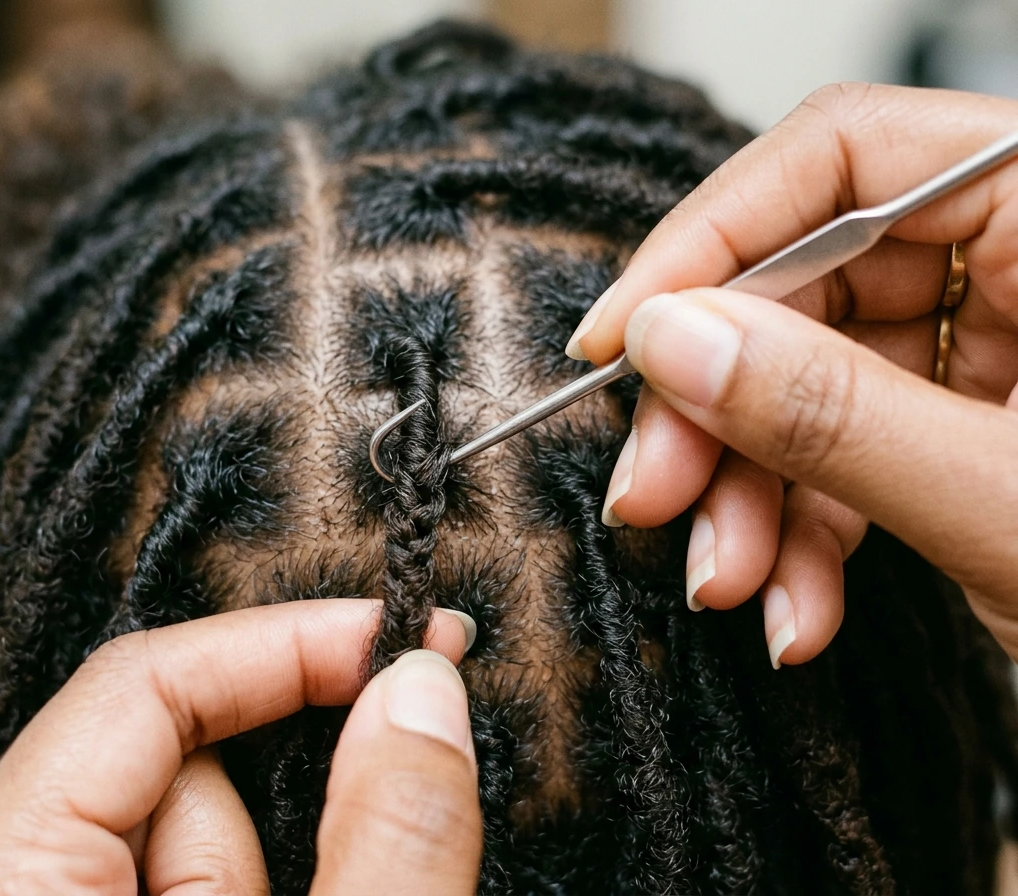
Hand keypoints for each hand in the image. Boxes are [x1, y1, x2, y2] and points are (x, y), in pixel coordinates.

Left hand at [0, 600, 480, 894]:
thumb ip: (381, 852)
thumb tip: (425, 693)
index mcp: (0, 888)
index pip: (141, 682)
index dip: (288, 644)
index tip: (410, 641)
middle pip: (177, 768)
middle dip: (283, 833)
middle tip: (338, 894)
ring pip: (190, 843)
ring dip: (262, 890)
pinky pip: (177, 880)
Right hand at [566, 83, 1017, 666]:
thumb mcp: (1011, 505)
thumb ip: (832, 412)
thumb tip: (673, 338)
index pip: (844, 157)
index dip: (707, 240)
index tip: (620, 339)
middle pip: (807, 284)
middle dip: (718, 408)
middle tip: (653, 496)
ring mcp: (1002, 341)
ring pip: (812, 378)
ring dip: (751, 493)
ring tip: (733, 585)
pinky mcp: (978, 419)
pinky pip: (851, 446)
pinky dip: (807, 530)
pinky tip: (798, 604)